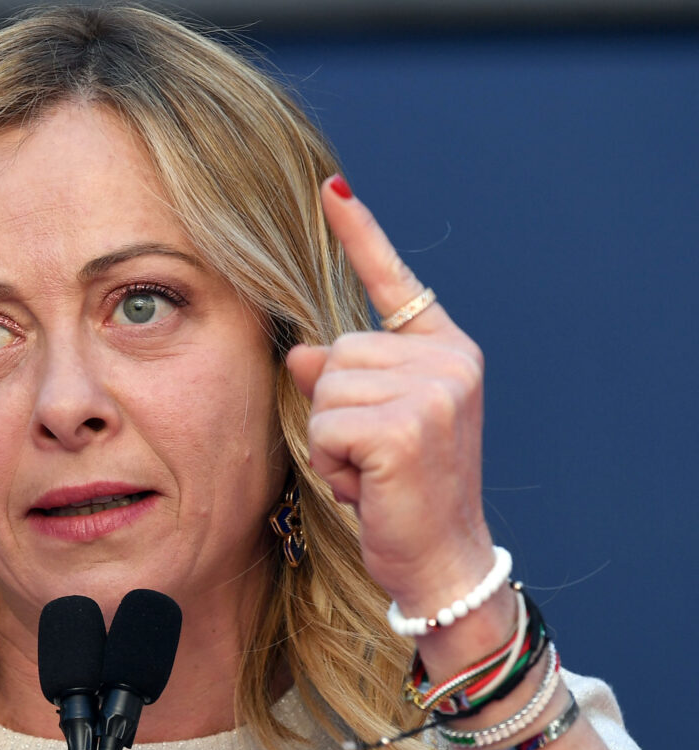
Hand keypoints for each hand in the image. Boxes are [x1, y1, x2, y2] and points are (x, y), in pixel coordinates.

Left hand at [287, 176, 491, 614]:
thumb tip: (302, 349)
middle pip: (336, 348)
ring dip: (331, 438)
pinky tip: (367, 484)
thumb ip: (341, 375)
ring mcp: (432, 391)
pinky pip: (325, 424)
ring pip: (324, 386)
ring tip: (370, 470)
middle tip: (372, 454)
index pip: (394, 282)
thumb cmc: (402, 491)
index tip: (330, 188)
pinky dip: (330, 462)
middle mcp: (448, 362)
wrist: (442, 561)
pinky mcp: (405, 426)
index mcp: (444, 351)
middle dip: (335, 408)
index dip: (360, 234)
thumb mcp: (368, 423)